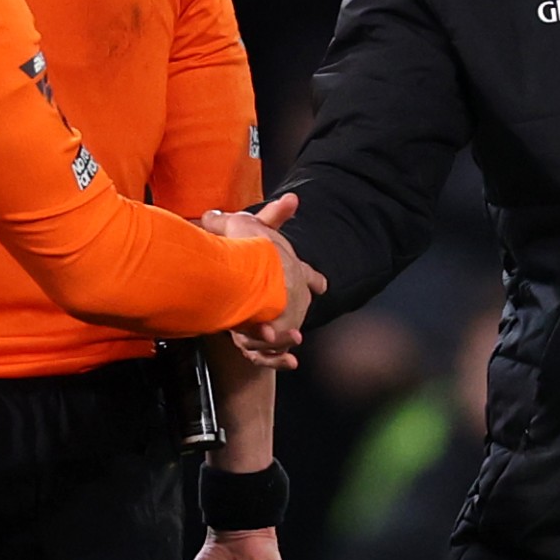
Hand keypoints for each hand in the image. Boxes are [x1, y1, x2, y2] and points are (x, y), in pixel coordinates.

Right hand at [207, 190, 320, 366]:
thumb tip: (293, 197)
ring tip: (279, 337)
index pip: (307, 275)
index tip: (322, 285)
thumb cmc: (242, 249)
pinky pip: (269, 356)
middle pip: (296, 309)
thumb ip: (273, 214)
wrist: (238, 277)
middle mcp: (290, 299)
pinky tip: (290, 361)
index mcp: (291, 272)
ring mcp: (276, 323)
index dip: (313, 279)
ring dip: (283, 338)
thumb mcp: (250, 223)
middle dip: (293, 314)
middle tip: (288, 316)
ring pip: (282, 335)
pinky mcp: (259, 344)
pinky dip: (278, 359)